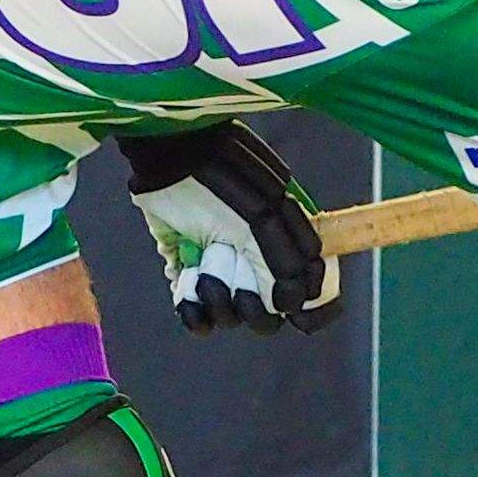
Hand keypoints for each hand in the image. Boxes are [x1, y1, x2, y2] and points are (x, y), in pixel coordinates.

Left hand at [121, 121, 340, 332]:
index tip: (293, 312)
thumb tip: (292, 307)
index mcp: (284, 246)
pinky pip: (197, 318)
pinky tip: (187, 283)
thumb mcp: (260, 218)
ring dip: (216, 296)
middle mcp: (254, 266)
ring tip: (202, 264)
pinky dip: (191, 309)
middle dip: (252, 303)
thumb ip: (282, 263)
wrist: (172, 158)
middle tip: (235, 267)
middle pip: (266, 317)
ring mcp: (221, 275)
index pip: (305, 294)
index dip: (305, 309)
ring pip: (231, 317)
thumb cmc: (220, 182)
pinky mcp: (188, 278)